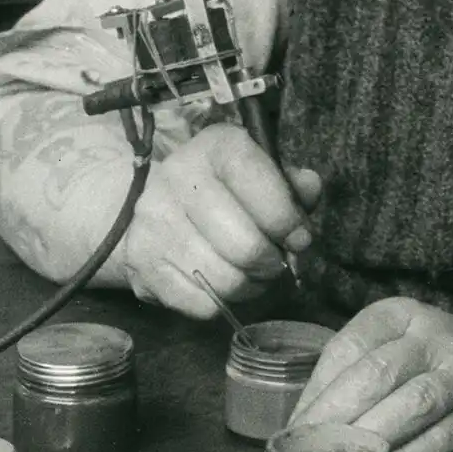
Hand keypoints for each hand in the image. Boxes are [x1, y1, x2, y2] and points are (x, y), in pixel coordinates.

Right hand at [119, 123, 320, 316]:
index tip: (298, 237)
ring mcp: (155, 222)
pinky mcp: (142, 264)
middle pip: (246, 245)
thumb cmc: (223, 192)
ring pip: (228, 281)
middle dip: (273, 262)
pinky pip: (203, 305)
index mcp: (213, 146)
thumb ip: (291, 184)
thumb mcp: (260, 176)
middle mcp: (178, 177)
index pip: (254, 179)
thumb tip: (309, 187)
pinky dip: (223, 302)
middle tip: (275, 261)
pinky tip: (223, 283)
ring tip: (252, 273)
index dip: (286, 217)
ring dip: (252, 286)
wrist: (152, 208)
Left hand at [288, 298, 452, 451]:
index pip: (349, 346)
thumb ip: (360, 370)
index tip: (294, 427)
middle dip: (334, 417)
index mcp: (402, 314)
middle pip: (376, 374)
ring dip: (372, 438)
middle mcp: (435, 335)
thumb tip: (302, 421)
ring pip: (412, 404)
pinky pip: (447, 436)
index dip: (316, 389)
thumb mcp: (405, 346)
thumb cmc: (444, 366)